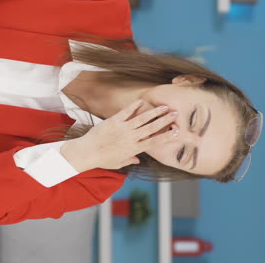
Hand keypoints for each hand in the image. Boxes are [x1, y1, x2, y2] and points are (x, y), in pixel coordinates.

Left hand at [62, 100, 179, 171]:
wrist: (87, 152)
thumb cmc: (102, 159)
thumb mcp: (118, 163)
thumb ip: (129, 160)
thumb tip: (138, 160)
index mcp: (134, 149)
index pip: (154, 142)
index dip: (166, 136)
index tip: (177, 131)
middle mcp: (131, 138)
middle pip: (152, 128)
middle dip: (165, 120)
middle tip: (176, 114)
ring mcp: (123, 129)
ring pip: (142, 119)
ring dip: (155, 112)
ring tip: (165, 106)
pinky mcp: (114, 121)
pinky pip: (126, 112)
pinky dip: (134, 106)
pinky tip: (142, 101)